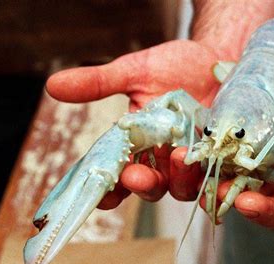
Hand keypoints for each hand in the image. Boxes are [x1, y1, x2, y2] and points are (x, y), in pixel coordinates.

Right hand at [46, 40, 224, 207]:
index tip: (101, 195)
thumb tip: (53, 86)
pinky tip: (218, 182)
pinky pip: (218, 181)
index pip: (118, 175)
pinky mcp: (221, 160)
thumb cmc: (175, 66)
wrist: (218, 58)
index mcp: (138, 146)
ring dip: (179, 179)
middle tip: (136, 175)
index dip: (109, 190)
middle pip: (150, 187)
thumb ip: (99, 83)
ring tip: (179, 156)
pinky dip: (218, 186)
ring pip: (183, 188)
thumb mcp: (135, 71)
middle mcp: (163, 162)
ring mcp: (193, 163)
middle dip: (142, 185)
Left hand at [192, 78, 273, 229]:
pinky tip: (189, 134)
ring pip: (232, 171)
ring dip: (208, 170)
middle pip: (251, 195)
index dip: (269, 210)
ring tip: (186, 160)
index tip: (250, 203)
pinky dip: (208, 140)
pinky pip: (226, 141)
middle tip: (207, 189)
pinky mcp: (253, 134)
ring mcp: (266, 157)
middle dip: (228, 194)